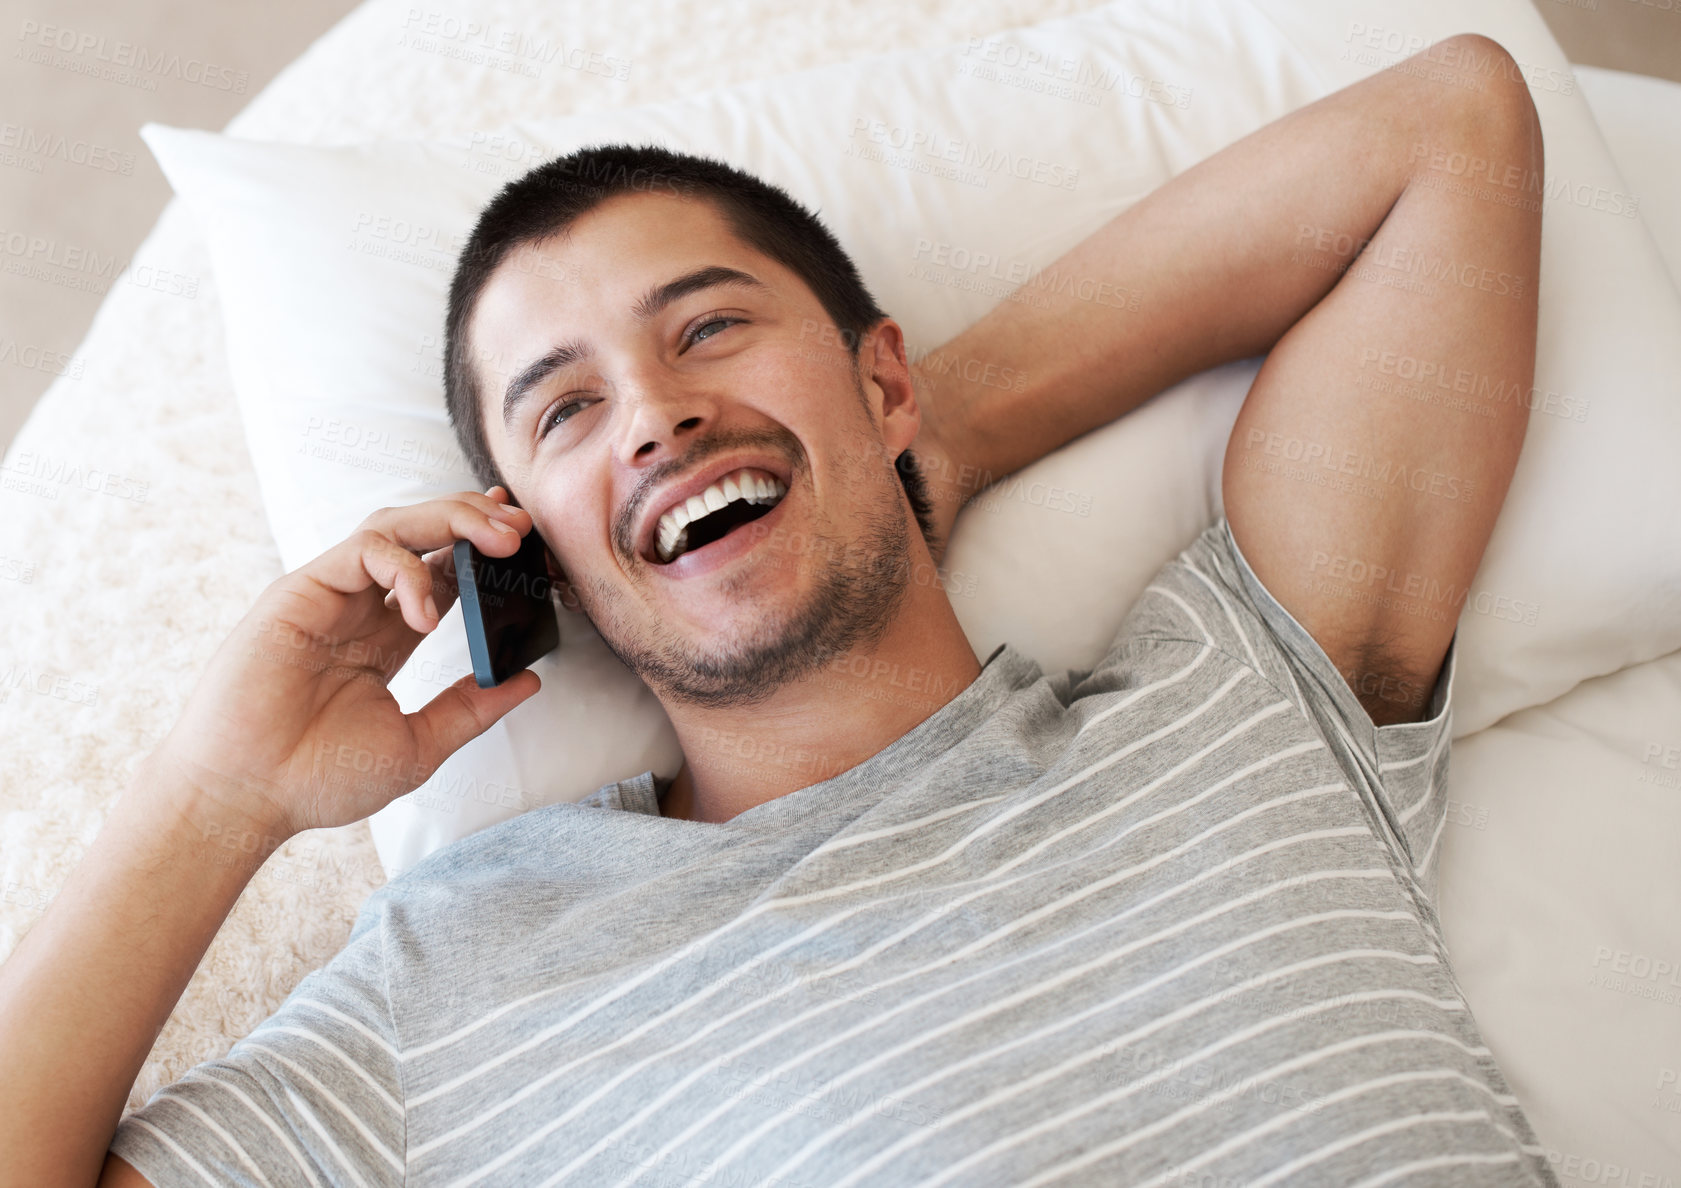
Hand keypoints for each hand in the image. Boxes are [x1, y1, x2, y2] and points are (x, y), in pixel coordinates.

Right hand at [146, 485, 541, 841]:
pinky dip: (407, 567)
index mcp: (385, 638)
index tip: (526, 542)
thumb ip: (471, 710)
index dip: (482, 550)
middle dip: (475, 520)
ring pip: (394, 526)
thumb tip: (528, 682)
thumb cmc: (318, 779)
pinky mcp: (300, 591)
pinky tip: (428, 612)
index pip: (442, 572)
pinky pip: (363, 549)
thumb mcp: (418, 745)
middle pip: (422, 536)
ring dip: (451, 521)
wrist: (248, 797)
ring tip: (498, 542)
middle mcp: (358, 608)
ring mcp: (329, 595)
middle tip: (521, 528)